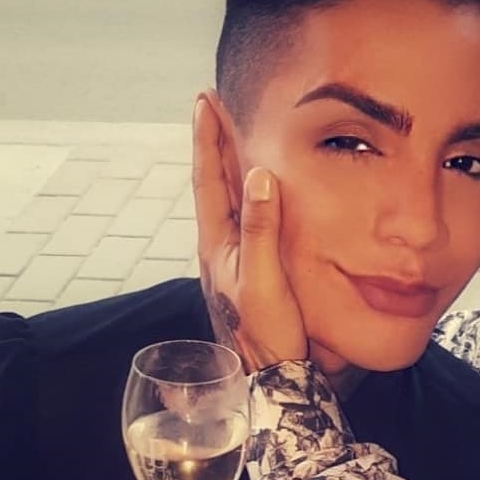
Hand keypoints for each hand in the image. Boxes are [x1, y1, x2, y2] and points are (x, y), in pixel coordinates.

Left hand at [192, 92, 306, 371]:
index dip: (208, 139)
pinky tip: (256, 188)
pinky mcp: (250, 268)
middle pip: (215, 182)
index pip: (210, 179)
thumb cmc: (268, 333)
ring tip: (232, 134)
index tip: (207, 102)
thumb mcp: (264, 280)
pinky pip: (244, 215)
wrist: (273, 376)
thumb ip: (261, 228)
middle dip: (215, 142)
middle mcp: (221, 246)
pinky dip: (245, 190)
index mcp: (218, 244)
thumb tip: (258, 175)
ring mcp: (233, 257)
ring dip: (228, 162)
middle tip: (215, 105)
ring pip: (227, 198)